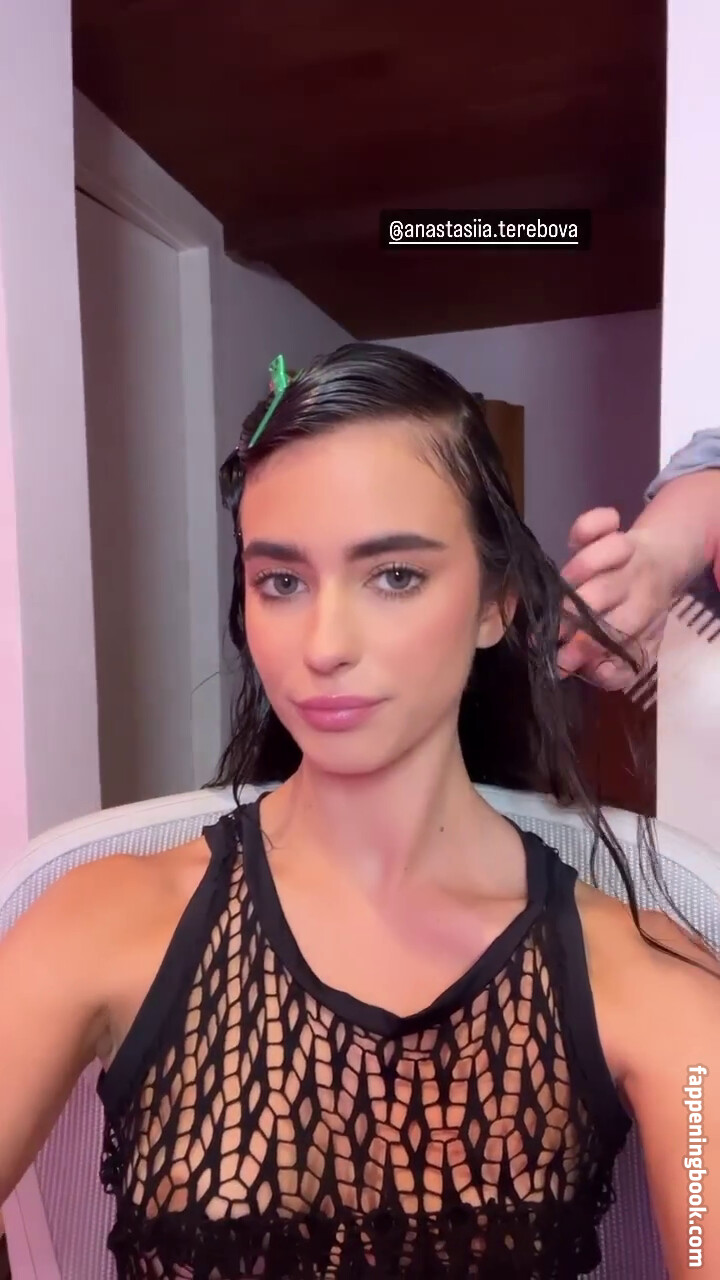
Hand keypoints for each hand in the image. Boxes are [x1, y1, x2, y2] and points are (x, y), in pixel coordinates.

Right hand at [557, 508, 676, 690]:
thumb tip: (594, 675)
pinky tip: (574, 541)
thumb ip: (616, 669)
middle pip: (606, 590)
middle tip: (550, 628)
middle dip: (573, 611)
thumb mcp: (636, 647)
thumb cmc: (639, 613)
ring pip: (608, 550)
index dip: (586, 645)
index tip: (561, 660)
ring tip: (558, 588)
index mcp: (643, 611)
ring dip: (580, 568)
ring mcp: (626, 551)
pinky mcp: (611, 529)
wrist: (661, 564)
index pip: (617, 631)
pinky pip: (600, 521)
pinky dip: (589, 525)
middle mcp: (636, 580)